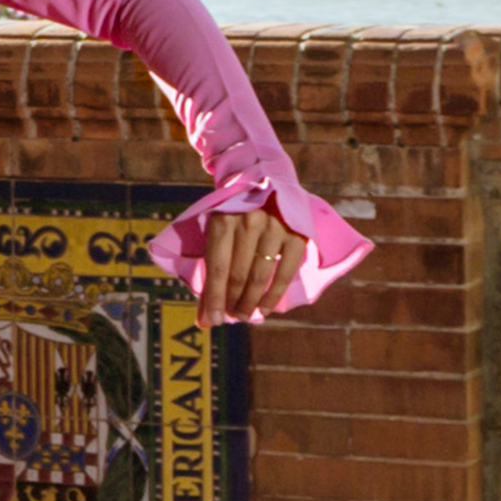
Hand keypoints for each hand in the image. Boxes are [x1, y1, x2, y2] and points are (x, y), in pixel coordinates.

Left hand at [193, 202, 305, 323]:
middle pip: (238, 275)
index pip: (218, 268)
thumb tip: (204, 321)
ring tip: (243, 315)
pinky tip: (264, 310)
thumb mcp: (215, 233)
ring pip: (260, 277)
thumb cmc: (232, 214)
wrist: (262, 180)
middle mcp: (249, 221)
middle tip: (229, 317)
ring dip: (251, 302)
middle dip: (232, 302)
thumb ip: (210, 274)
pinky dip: (273, 296)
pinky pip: (285, 273)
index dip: (214, 298)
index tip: (212, 321)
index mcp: (223, 219)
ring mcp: (275, 227)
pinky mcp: (296, 234)